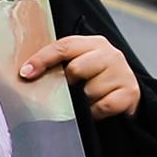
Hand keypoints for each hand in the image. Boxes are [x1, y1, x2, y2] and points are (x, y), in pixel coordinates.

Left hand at [21, 35, 139, 119]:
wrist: (127, 95)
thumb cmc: (97, 79)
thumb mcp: (79, 64)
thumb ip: (59, 64)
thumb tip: (27, 73)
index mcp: (93, 43)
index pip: (63, 47)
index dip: (42, 59)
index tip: (26, 73)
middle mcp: (110, 54)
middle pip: (76, 69)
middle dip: (67, 83)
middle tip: (68, 90)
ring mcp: (122, 72)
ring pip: (89, 90)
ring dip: (82, 100)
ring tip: (86, 100)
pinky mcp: (130, 92)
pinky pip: (102, 106)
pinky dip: (94, 112)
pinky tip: (94, 109)